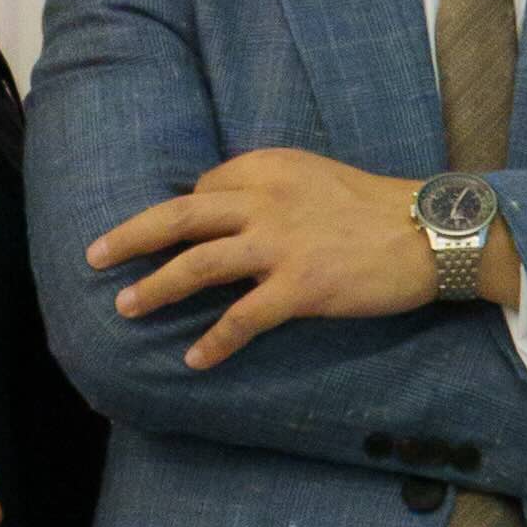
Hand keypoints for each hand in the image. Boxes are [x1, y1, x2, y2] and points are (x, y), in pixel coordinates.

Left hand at [90, 152, 497, 367]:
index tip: (170, 236)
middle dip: (130, 237)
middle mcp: (267, 199)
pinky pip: (243, 318)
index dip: (183, 215)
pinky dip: (214, 341)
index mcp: (270, 167)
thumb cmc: (378, 209)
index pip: (205, 189)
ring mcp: (281, 244)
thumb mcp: (316, 177)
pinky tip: (194, 359)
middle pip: (179, 216)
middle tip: (95, 257)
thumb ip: (270, 188)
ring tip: (125, 309)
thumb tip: (222, 208)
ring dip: (155, 289)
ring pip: (197, 265)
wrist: (431, 232)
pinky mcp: (301, 287)